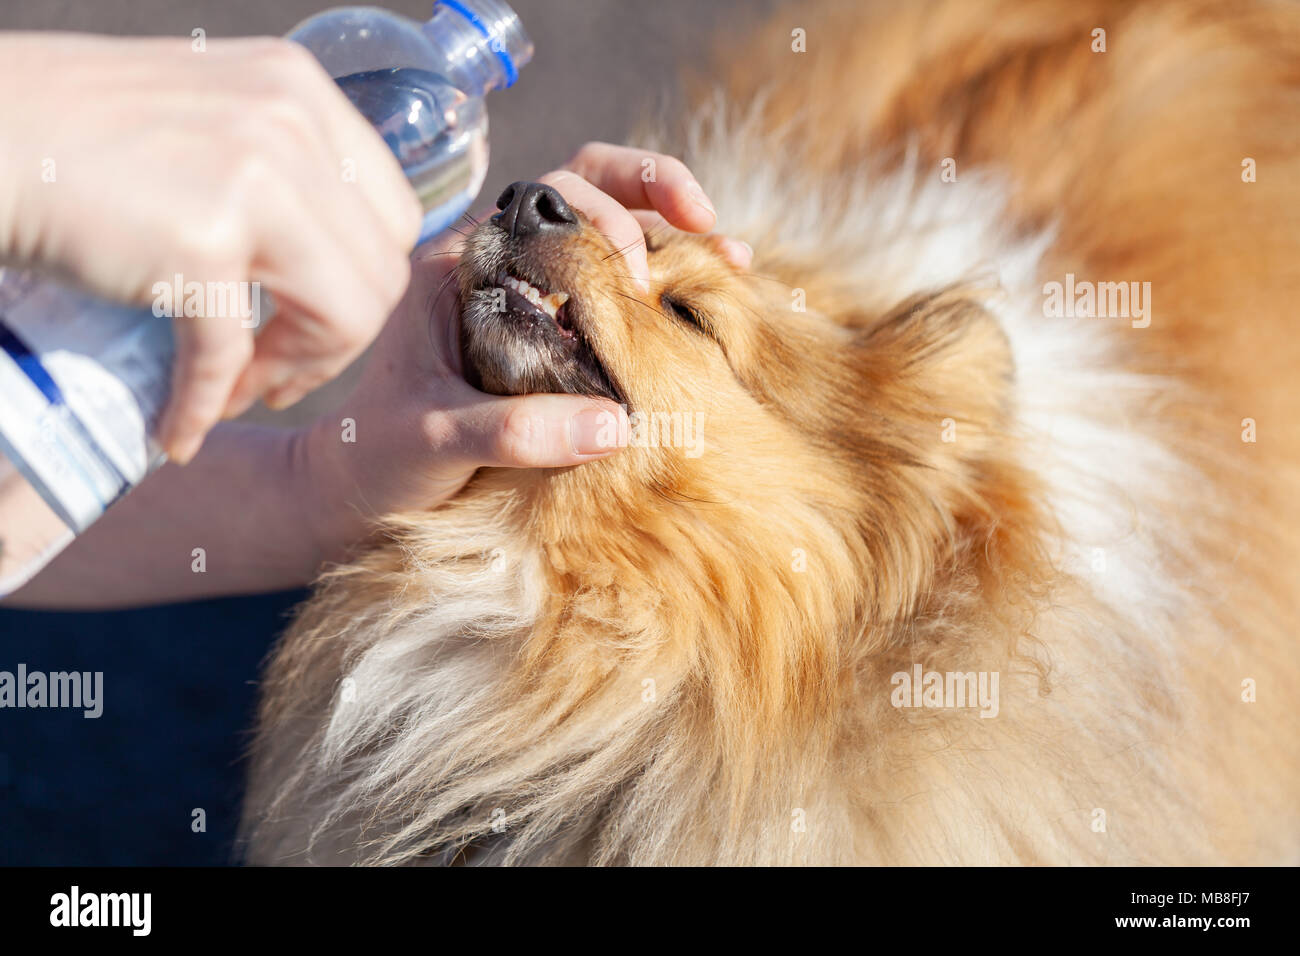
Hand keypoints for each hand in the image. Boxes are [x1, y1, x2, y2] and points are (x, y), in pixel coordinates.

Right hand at [0, 34, 422, 462]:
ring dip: (294, 373)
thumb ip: (283, 167)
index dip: (365, 284)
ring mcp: (251, 179)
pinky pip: (231, 357)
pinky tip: (179, 431)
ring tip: (242, 391)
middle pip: (379, 274)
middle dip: (337, 342)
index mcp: (302, 92)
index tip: (317, 321)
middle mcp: (291, 124)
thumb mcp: (211, 118)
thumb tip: (336, 258)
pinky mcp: (196, 243)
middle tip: (279, 373)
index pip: (393, 215)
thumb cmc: (74, 135)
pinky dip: (205, 407)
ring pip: (344, 318)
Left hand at [301, 144, 747, 557]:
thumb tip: (618, 424)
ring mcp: (534, 301)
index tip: (641, 270)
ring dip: (673, 245)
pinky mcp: (555, 342)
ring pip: (613, 244)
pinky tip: (707, 313)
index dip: (613, 211)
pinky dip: (664, 298)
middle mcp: (505, 266)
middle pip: (593, 195)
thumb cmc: (378, 456)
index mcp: (466, 263)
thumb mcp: (436, 440)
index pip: (551, 194)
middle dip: (656, 205)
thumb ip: (515, 431)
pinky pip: (617, 302)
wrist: (355, 494)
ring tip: (733, 264)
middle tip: (705, 245)